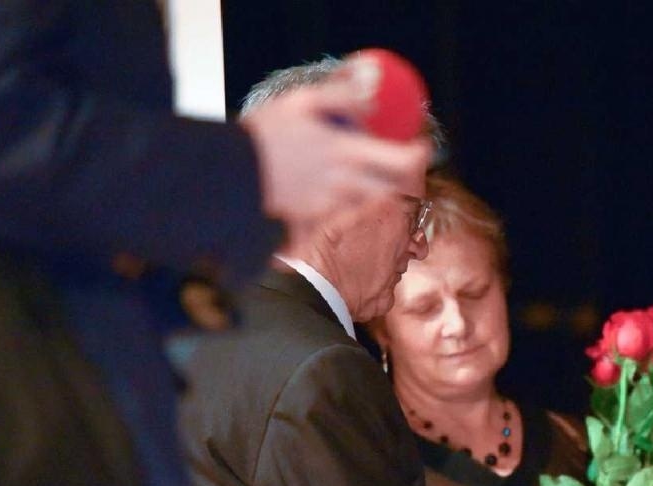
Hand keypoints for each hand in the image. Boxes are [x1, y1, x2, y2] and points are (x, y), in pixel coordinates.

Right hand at [240, 76, 432, 227]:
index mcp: (347, 153)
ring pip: (373, 209)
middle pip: (395, 192)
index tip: (422, 147)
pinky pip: (345, 221)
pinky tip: (351, 204)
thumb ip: (341, 97)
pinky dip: (356, 213)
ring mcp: (331, 207)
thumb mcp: (301, 102)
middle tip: (405, 171)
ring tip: (380, 185)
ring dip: (383, 198)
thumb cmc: (263, 134)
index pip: (402, 161)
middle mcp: (345, 184)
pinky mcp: (315, 222)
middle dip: (407, 182)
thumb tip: (371, 95)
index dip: (420, 155)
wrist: (230, 173)